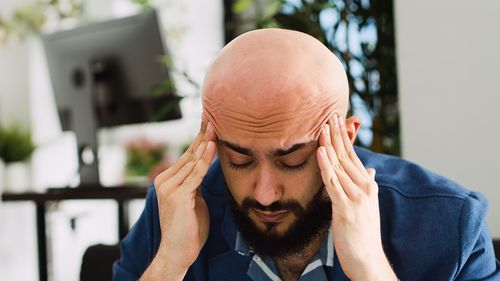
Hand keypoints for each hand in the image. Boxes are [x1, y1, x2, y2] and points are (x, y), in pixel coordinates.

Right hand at [147, 122, 216, 278]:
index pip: (187, 156)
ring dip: (206, 142)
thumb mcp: (193, 200)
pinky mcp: (178, 196)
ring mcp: (169, 188)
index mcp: (167, 181)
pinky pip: (196, 173)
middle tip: (213, 116)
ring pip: (193, 160)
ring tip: (216, 125)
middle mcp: (165, 181)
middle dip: (203, 135)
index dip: (199, 140)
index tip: (209, 124)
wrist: (178, 252)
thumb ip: (195, 183)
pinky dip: (205, 158)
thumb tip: (204, 169)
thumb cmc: (188, 229)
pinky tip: (212, 145)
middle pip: (189, 154)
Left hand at [316, 115, 395, 280]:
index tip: (337, 120)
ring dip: (330, 144)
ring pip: (339, 165)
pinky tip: (321, 152)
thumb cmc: (363, 233)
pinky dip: (326, 166)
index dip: (344, 137)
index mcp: (367, 184)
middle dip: (337, 134)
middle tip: (329, 114)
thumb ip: (366, 185)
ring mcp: (356, 197)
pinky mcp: (346, 208)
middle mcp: (364, 187)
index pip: (353, 155)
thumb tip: (369, 170)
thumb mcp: (367, 205)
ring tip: (322, 126)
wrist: (368, 258)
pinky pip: (333, 182)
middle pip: (347, 155)